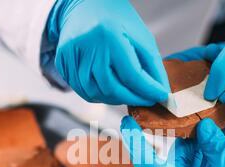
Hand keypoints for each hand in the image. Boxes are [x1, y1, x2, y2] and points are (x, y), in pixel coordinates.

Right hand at [47, 0, 169, 105]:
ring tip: (128, 93)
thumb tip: (161, 93)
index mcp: (109, 35)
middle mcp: (87, 46)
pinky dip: (100, 95)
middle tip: (145, 100)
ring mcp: (71, 56)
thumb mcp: (141, 37)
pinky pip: (83, 90)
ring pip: (95, 94)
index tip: (161, 98)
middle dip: (132, 99)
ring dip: (115, 99)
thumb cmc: (117, 20)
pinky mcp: (63, 63)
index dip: (148, 91)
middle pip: (112, 88)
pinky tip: (110, 88)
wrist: (86, 6)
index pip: (131, 74)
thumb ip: (152, 66)